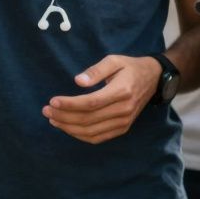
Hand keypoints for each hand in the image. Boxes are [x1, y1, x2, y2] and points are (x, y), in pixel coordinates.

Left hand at [43, 55, 160, 143]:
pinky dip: (80, 136)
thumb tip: (78, 81)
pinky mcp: (123, 128)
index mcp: (122, 91)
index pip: (91, 103)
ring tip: (53, 119)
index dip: (69, 104)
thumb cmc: (130, 67)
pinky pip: (98, 137)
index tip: (52, 101)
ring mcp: (125, 121)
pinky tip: (68, 127)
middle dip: (63, 116)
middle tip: (46, 110)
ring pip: (90, 131)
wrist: (153, 79)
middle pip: (87, 119)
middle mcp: (124, 109)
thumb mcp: (114, 60)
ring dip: (68, 128)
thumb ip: (96, 70)